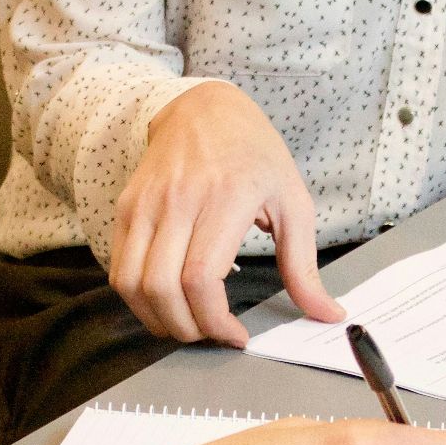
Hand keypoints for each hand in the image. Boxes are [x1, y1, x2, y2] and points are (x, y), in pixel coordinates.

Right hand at [110, 82, 344, 346]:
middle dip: (186, 329)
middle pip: (162, 288)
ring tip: (187, 324)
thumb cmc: (254, 155)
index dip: (214, 321)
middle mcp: (178, 200)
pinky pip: (119, 268)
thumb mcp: (293, 202)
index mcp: (226, 197)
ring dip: (156, 319)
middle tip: (211, 335)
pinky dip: (138, 298)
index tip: (236, 335)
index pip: (201, 277)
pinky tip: (165, 302)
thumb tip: (327, 314)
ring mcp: (145, 203)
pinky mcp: (126, 207)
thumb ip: (304, 266)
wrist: (204, 109)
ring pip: (132, 284)